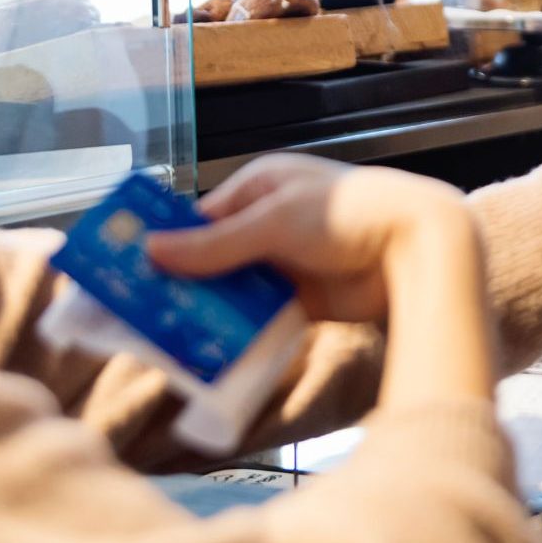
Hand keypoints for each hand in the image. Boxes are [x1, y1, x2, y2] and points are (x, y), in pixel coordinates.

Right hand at [146, 154, 479, 323]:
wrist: (416, 249)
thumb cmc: (350, 215)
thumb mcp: (274, 223)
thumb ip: (215, 245)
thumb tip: (151, 251)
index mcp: (259, 189)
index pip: (197, 220)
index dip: (164, 247)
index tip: (124, 275)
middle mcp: (267, 226)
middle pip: (209, 260)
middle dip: (178, 287)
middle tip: (134, 318)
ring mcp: (284, 266)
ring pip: (230, 294)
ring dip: (204, 315)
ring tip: (158, 342)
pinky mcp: (301, 302)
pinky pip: (257, 320)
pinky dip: (235, 334)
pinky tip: (204, 353)